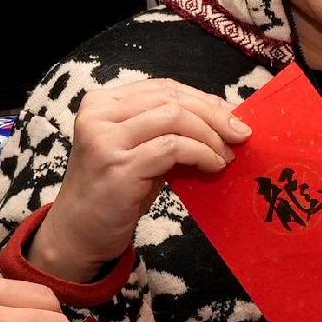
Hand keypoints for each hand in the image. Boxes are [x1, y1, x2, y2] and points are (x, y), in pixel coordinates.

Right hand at [24, 78, 249, 280]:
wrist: (80, 233)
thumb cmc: (115, 191)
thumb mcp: (138, 150)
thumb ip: (166, 129)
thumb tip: (223, 118)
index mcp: (102, 102)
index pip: (163, 88)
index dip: (203, 99)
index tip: (233, 115)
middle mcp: (98, 114)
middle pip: (171, 98)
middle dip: (213, 115)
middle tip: (241, 134)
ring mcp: (105, 139)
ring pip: (174, 117)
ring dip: (209, 136)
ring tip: (225, 156)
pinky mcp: (118, 166)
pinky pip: (172, 148)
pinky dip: (200, 154)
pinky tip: (213, 167)